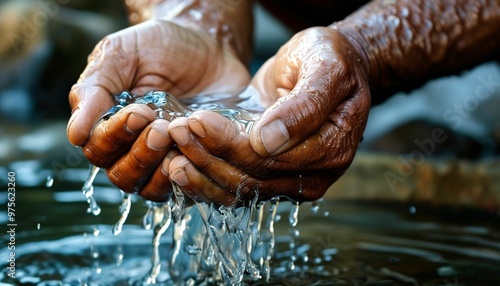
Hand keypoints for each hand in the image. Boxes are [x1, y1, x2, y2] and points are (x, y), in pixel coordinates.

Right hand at [67, 19, 249, 200]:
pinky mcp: (196, 164)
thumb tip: (75, 135)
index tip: (139, 112)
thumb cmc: (161, 47)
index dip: (114, 136)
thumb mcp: (122, 55)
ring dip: (161, 169)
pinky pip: (187, 187)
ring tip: (176, 136)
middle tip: (161, 127)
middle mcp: (133, 149)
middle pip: (122, 175)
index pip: (97, 148)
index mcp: (109, 124)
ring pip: (150, 188)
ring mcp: (165, 159)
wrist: (210, 44)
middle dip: (140, 154)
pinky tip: (197, 150)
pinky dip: (190, 175)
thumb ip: (95, 90)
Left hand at [166, 27, 370, 204]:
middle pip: (252, 178)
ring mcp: (291, 179)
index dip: (231, 144)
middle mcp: (313, 174)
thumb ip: (305, 105)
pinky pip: (235, 185)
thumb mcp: (326, 68)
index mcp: (331, 149)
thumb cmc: (332, 58)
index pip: (273, 160)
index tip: (199, 120)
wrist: (331, 63)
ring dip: (201, 170)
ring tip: (171, 146)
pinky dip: (206, 177)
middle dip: (209, 156)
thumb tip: (268, 142)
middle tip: (177, 129)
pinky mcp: (271, 175)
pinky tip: (179, 162)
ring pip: (238, 188)